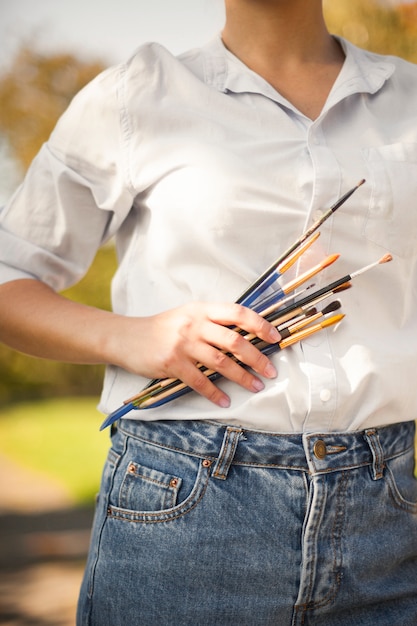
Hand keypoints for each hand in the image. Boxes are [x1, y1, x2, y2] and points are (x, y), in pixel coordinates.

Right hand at [111, 301, 280, 407]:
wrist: (127, 338)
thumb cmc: (163, 328)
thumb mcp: (188, 315)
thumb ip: (213, 322)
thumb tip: (246, 335)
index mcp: (202, 309)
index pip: (238, 312)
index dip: (260, 324)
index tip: (276, 338)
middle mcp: (195, 324)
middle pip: (235, 341)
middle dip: (257, 357)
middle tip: (270, 371)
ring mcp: (183, 344)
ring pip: (221, 362)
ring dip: (242, 377)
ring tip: (256, 386)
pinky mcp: (172, 363)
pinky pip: (199, 381)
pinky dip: (215, 393)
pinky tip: (224, 400)